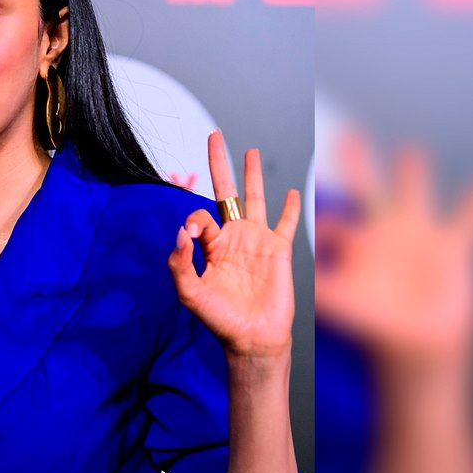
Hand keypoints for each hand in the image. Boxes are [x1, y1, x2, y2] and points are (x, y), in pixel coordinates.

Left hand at [167, 130, 300, 358]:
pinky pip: (287, 223)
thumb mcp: (190, 292)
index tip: (192, 235)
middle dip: (220, 163)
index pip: (199, 216)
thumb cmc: (219, 318)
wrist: (252, 337)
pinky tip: (292, 191)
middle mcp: (233, 237)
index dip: (193, 220)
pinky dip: (291, 207)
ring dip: (253, 174)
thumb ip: (181, 262)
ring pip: (256, 199)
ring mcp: (257, 241)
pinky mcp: (280, 250)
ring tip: (250, 151)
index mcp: (210, 245)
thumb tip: (181, 231)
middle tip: (214, 136)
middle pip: (226, 192)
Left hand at [315, 131, 472, 367]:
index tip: (309, 204)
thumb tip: (302, 277)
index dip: (321, 216)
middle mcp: (384, 235)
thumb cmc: (376, 327)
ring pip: (416, 195)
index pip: (333, 222)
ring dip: (413, 173)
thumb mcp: (346, 306)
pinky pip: (465, 223)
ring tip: (409, 148)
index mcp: (356, 247)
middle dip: (357, 164)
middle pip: (368, 191)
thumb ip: (324, 289)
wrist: (418, 345)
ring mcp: (418, 238)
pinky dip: (472, 208)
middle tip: (345, 135)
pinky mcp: (451, 249)